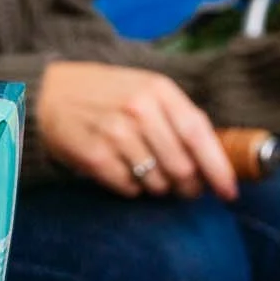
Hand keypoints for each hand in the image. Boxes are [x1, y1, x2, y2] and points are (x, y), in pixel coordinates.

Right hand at [35, 60, 236, 200]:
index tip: (230, 191)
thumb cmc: (108, 95)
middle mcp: (139, 109)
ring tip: (149, 173)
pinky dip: (133, 188)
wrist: (49, 93)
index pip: (198, 134)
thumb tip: (215, 158)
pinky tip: (124, 171)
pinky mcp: (95, 155)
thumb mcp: (147, 90)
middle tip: (187, 189)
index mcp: (159, 90)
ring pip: (157, 182)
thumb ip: (178, 117)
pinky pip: (129, 188)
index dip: (218, 167)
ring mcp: (115, 133)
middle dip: (190, 186)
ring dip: (159, 187)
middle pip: (181, 166)